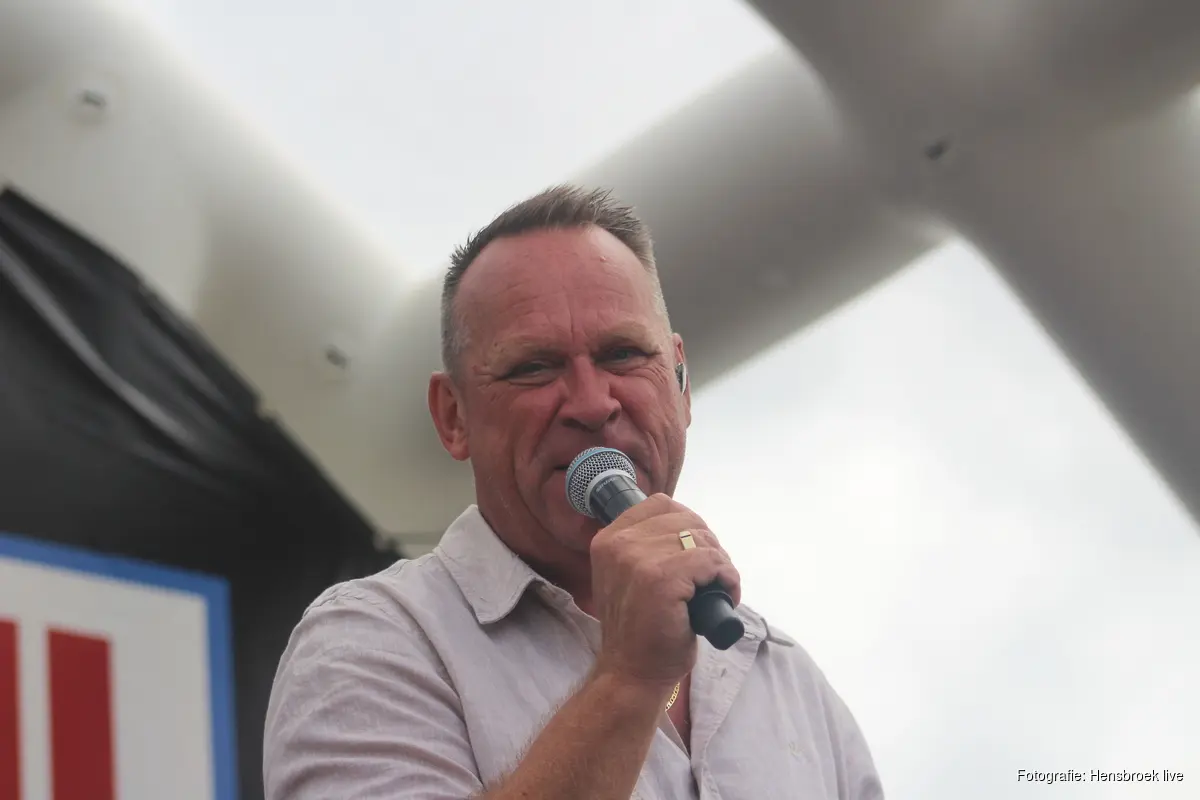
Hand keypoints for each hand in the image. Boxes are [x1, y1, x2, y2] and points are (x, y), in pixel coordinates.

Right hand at [589, 494, 740, 689]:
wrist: (631, 673)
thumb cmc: (639, 629)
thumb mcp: (628, 576)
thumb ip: (644, 548)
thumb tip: (689, 530)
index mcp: (609, 539)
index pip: (661, 504)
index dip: (688, 526)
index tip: (694, 554)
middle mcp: (619, 544)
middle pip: (687, 520)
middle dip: (708, 547)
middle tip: (710, 578)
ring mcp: (639, 560)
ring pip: (703, 540)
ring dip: (720, 564)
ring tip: (716, 591)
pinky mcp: (663, 580)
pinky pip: (712, 562)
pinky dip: (727, 578)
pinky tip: (725, 596)